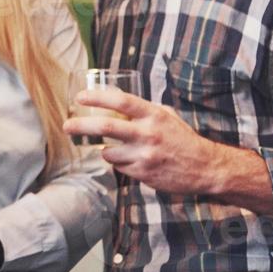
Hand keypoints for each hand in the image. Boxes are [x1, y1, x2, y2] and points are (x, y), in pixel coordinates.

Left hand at [64, 89, 272, 210]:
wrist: (205, 168)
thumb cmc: (183, 139)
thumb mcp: (166, 117)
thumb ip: (143, 111)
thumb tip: (115, 102)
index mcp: (153, 115)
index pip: (120, 102)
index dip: (97, 98)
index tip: (80, 98)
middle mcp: (148, 134)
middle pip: (105, 127)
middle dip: (81, 126)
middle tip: (67, 126)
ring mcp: (144, 155)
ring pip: (108, 152)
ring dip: (103, 150)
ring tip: (111, 148)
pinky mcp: (143, 173)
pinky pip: (119, 167)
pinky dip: (118, 163)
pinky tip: (130, 161)